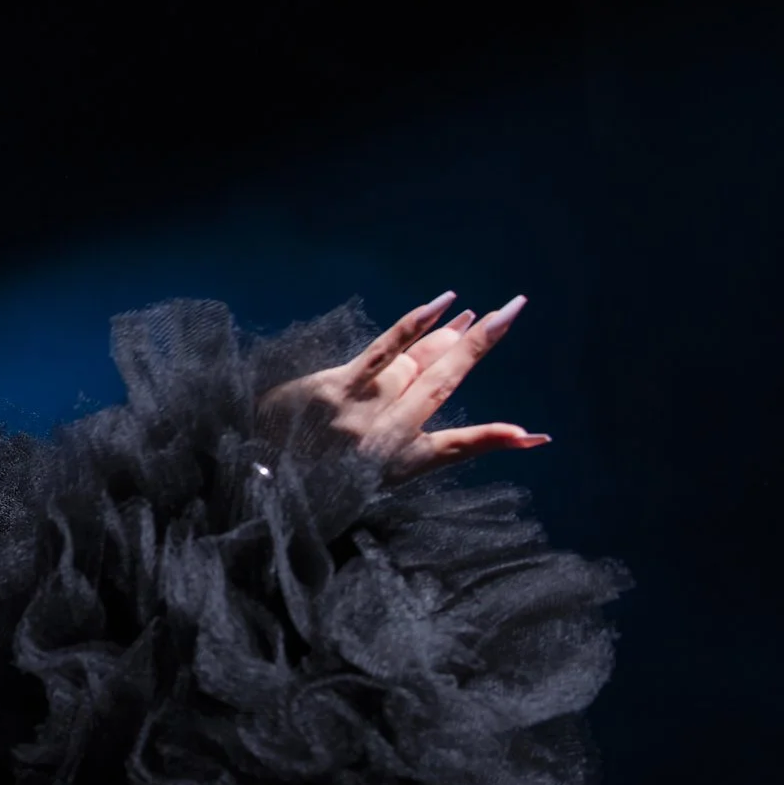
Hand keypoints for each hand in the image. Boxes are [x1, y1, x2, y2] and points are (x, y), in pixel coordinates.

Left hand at [257, 291, 551, 482]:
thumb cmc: (307, 475)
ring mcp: (363, 412)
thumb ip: (406, 454)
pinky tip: (442, 305)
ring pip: (417, 365)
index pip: (458, 447)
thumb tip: (462, 446)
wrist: (250, 473)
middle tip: (515, 312)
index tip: (534, 436)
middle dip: (482, 347)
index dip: (496, 440)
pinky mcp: (335, 389)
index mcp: (398, 464)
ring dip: (448, 336)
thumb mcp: (360, 479)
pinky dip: (416, 326)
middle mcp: (387, 439)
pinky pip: (385, 352)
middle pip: (444, 384)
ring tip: (480, 315)